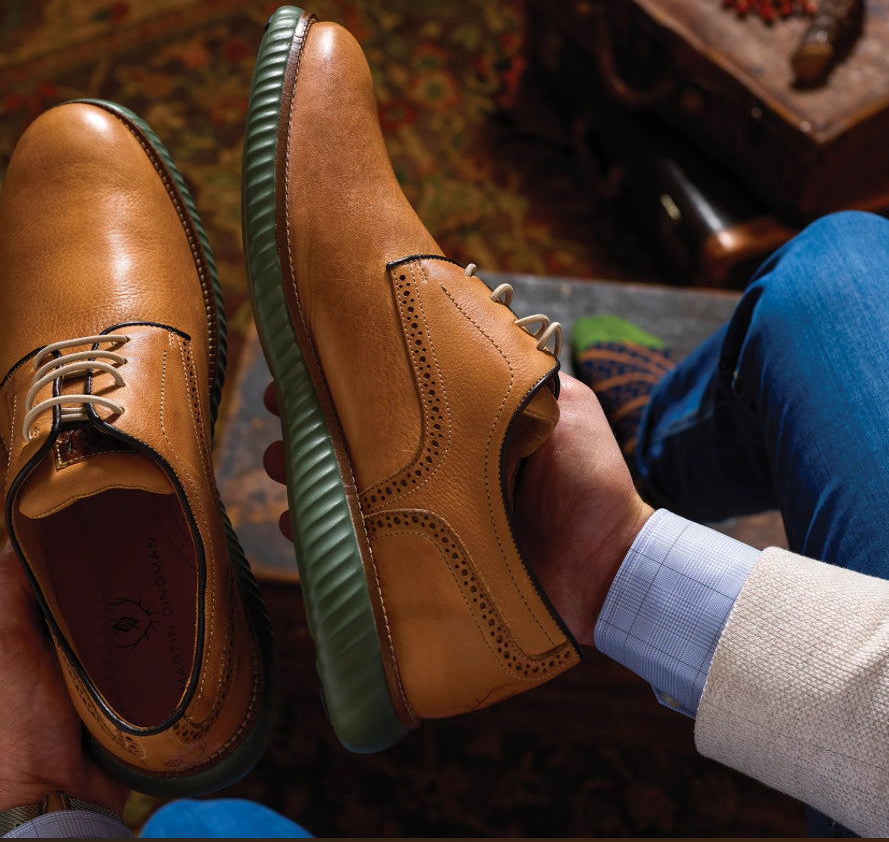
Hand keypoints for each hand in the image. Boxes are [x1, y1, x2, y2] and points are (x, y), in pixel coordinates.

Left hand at [0, 541, 127, 830]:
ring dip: (100, 602)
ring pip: (77, 613)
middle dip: (75, 571)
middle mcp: (11, 644)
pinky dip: (116, 633)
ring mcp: (48, 666)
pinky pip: (101, 644)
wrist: (56, 794)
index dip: (38, 543)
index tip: (75, 523)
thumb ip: (4, 592)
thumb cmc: (17, 725)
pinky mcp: (82, 685)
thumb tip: (18, 541)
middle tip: (112, 551)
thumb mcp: (0, 648)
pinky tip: (135, 620)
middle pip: (47, 587)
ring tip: (130, 582)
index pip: (9, 566)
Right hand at [260, 372, 651, 646]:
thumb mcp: (563, 408)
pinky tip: (300, 530)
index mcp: (461, 432)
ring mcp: (425, 521)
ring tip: (279, 469)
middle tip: (278, 417)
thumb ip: (525, 372)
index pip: (393, 399)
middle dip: (310, 429)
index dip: (349, 381)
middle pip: (359, 446)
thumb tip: (483, 319)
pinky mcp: (421, 567)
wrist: (610, 567)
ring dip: (307, 480)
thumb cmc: (591, 483)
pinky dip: (326, 543)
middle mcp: (436, 473)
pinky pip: (363, 555)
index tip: (307, 362)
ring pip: (349, 495)